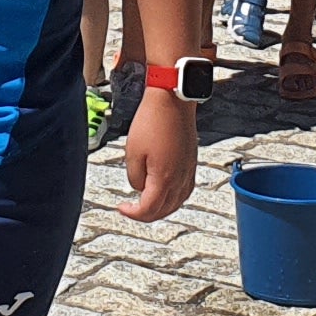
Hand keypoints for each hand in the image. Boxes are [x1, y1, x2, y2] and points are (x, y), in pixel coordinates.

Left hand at [118, 94, 197, 222]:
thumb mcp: (132, 152)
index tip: (123, 208)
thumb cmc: (153, 120)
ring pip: (177, 202)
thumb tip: (139, 187)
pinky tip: (166, 192)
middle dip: (146, 214)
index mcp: (164, 178)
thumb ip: (134, 177)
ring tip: (148, 204)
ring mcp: (188, 170)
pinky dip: (174, 198)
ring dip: (162, 209)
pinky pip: (185, 190)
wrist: (172, 100)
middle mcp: (180, 177)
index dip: (133, 213)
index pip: (149, 209)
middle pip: (164, 210)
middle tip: (132, 209)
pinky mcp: (192, 162)